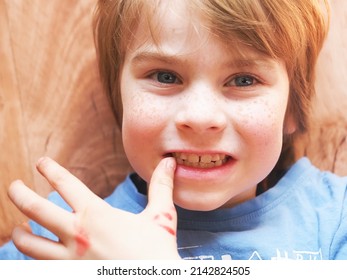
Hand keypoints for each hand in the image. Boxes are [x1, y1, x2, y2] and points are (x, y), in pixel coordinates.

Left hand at [8, 157, 179, 258]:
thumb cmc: (157, 252)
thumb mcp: (161, 217)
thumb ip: (161, 187)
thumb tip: (169, 163)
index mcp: (96, 215)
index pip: (66, 184)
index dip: (51, 170)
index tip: (43, 162)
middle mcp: (77, 234)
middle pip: (36, 209)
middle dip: (20, 194)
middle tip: (13, 186)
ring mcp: (68, 259)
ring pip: (30, 244)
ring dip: (21, 234)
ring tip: (18, 228)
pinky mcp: (68, 276)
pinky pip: (41, 267)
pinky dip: (33, 260)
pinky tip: (36, 256)